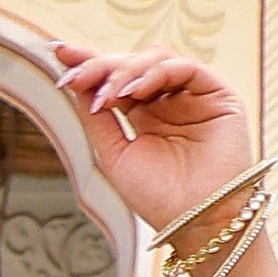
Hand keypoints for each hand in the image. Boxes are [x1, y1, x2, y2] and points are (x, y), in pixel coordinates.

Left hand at [49, 43, 255, 238]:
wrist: (197, 223)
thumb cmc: (158, 198)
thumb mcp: (114, 154)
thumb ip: (96, 118)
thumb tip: (74, 82)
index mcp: (144, 116)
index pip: (115, 80)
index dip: (89, 63)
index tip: (59, 52)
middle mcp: (168, 101)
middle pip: (131, 65)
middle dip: (101, 66)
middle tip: (76, 76)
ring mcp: (193, 96)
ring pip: (156, 60)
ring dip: (125, 71)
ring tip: (105, 95)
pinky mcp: (218, 95)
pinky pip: (186, 68)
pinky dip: (156, 73)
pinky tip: (134, 89)